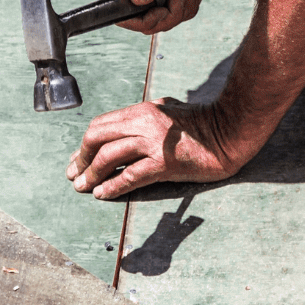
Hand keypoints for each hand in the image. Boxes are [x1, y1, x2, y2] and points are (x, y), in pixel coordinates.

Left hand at [66, 98, 239, 198]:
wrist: (229, 133)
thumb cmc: (202, 123)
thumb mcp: (168, 110)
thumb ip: (145, 117)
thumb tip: (122, 130)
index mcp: (143, 110)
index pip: (101, 125)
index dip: (84, 144)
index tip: (77, 159)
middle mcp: (144, 123)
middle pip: (97, 138)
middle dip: (81, 158)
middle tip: (75, 174)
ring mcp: (153, 142)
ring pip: (108, 157)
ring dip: (91, 175)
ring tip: (83, 187)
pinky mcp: (164, 162)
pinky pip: (130, 176)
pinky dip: (112, 187)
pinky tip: (103, 194)